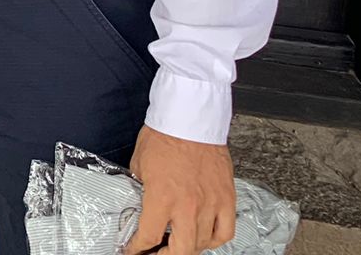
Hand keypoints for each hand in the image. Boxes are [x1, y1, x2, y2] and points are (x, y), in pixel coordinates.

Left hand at [127, 125, 235, 253]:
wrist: (190, 119)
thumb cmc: (164, 136)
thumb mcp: (138, 164)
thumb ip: (139, 188)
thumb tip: (137, 202)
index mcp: (162, 197)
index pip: (149, 236)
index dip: (138, 249)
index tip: (134, 250)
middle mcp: (188, 206)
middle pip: (181, 251)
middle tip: (156, 253)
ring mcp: (210, 204)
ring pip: (203, 243)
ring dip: (189, 248)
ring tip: (179, 246)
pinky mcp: (226, 198)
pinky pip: (225, 232)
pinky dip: (215, 240)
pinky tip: (205, 238)